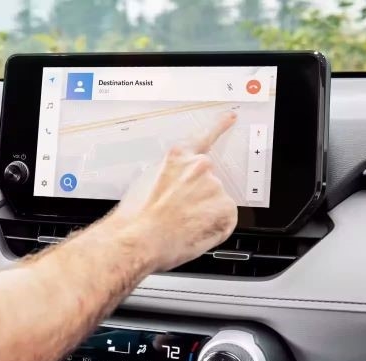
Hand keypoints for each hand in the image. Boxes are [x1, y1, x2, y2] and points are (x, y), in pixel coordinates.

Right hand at [113, 111, 238, 271]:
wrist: (137, 239)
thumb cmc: (134, 218)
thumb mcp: (144, 184)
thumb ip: (166, 176)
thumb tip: (174, 186)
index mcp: (178, 157)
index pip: (204, 137)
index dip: (219, 126)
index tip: (230, 117)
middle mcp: (199, 167)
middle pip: (207, 182)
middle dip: (196, 198)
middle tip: (176, 215)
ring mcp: (214, 187)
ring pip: (215, 203)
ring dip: (202, 215)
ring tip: (179, 226)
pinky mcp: (225, 208)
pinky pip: (224, 221)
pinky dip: (212, 229)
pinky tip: (193, 232)